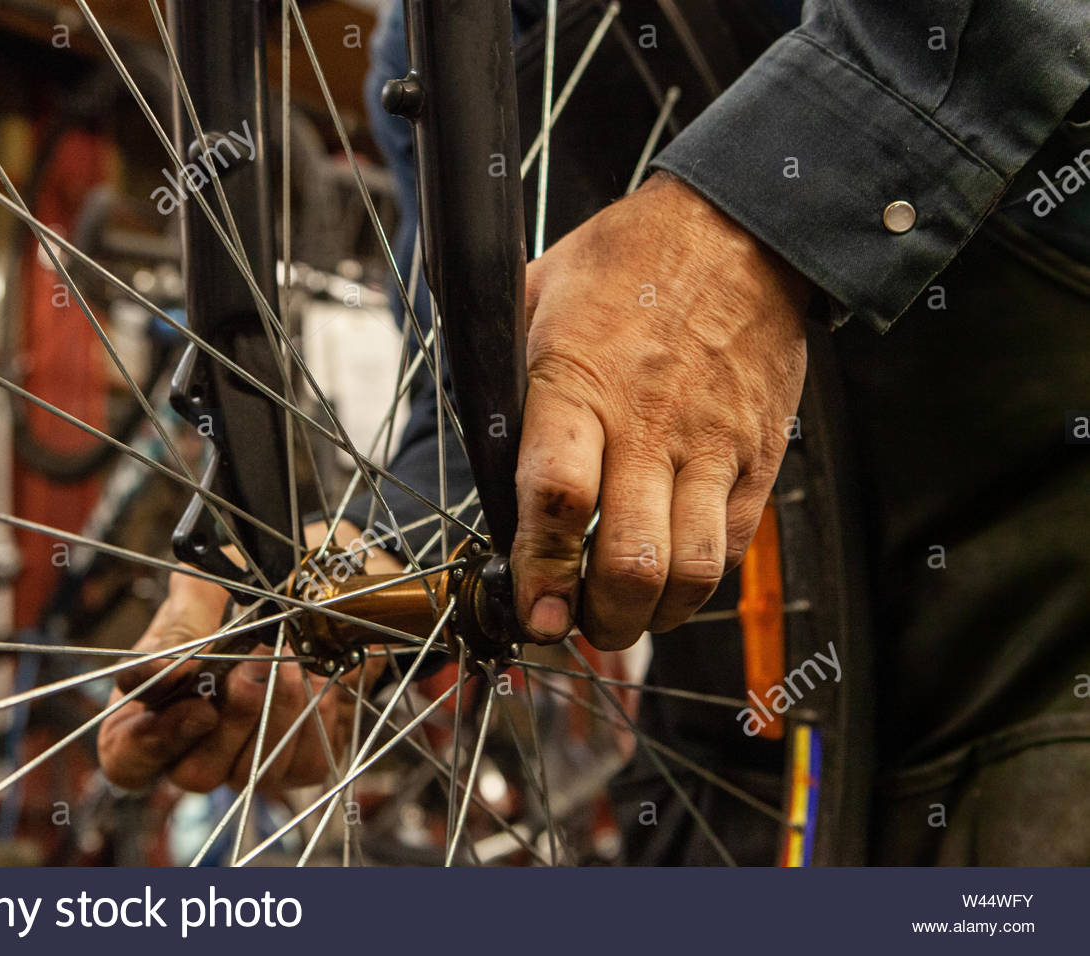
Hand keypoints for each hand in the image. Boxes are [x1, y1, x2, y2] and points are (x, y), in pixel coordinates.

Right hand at [97, 522, 393, 793]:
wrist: (318, 598)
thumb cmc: (250, 592)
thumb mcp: (209, 589)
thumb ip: (182, 622)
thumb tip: (165, 667)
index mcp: (154, 708)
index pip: (125, 756)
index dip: (148, 736)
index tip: (180, 678)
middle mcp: (196, 747)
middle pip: (191, 774)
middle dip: (228, 721)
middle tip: (245, 674)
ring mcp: (247, 762)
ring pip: (249, 773)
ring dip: (274, 712)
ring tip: (289, 664)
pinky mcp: (298, 765)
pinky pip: (302, 766)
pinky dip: (314, 719)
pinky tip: (316, 682)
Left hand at [512, 173, 810, 649]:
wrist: (740, 232)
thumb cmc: (629, 263)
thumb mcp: (538, 292)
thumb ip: (500, 369)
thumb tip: (469, 429)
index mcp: (578, 384)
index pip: (556, 497)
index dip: (539, 570)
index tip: (529, 608)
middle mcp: (649, 425)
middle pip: (630, 562)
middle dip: (597, 619)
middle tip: (575, 622)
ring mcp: (711, 446)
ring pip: (691, 573)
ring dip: (652, 616)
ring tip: (624, 612)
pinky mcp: (757, 457)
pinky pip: (732, 548)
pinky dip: (699, 583)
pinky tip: (670, 575)